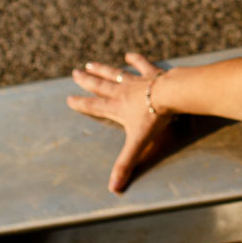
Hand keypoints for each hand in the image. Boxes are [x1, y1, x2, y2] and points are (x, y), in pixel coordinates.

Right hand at [67, 51, 171, 192]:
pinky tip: (129, 54)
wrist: (173, 94)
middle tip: (75, 72)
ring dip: (103, 69)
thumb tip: (113, 188)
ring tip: (91, 63)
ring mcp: (136, 81)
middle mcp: (123, 92)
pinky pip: (142, 64)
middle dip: (87, 81)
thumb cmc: (155, 118)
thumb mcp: (138, 143)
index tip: (68, 99)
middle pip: (101, 86)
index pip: (94, 107)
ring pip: (116, 73)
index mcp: (117, 108)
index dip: (81, 104)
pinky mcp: (151, 73)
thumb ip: (126, 164)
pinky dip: (135, 59)